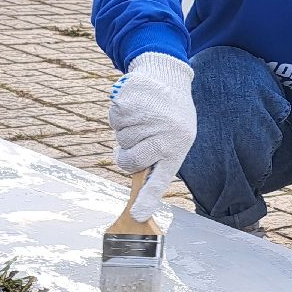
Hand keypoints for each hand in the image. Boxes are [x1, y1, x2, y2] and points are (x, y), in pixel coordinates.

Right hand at [108, 52, 195, 221]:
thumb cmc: (171, 115)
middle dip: (126, 155)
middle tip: (139, 140)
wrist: (168, 76)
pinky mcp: (131, 102)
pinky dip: (119, 115)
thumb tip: (136, 186)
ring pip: (119, 139)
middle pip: (128, 162)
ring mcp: (147, 118)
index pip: (161, 178)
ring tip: (144, 117)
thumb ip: (156, 160)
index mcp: (178, 147)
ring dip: (126, 131)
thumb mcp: (175, 137)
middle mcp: (164, 134)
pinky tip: (136, 106)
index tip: (137, 215)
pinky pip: (113, 120)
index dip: (148, 198)